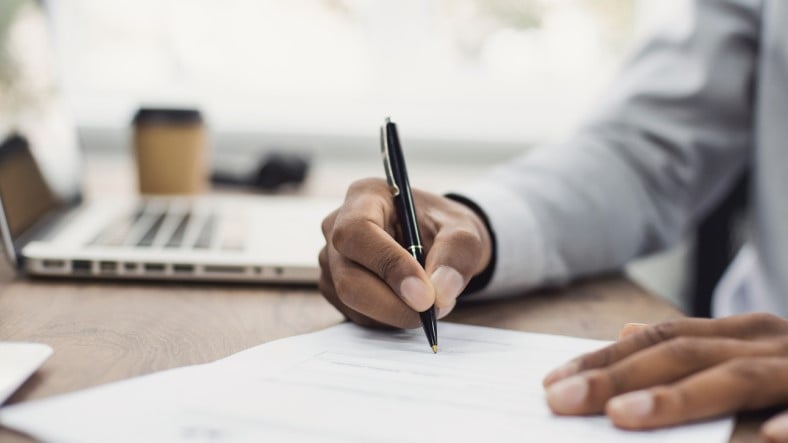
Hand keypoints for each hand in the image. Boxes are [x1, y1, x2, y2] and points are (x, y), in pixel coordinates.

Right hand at [318, 178, 491, 327]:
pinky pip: (356, 315)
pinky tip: (407, 303)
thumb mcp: (464, 231)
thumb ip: (457, 254)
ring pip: (352, 302)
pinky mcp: (333, 287)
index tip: (425, 295)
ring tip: (428, 300)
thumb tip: (440, 292)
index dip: (389, 265)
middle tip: (433, 311)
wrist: (434, 241)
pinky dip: (388, 319)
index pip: (358, 232)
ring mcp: (330, 259)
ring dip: (395, 312)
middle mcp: (336, 226)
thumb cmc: (443, 228)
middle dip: (393, 304)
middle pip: (348, 277)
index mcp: (364, 197)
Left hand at [542, 313, 787, 441]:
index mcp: (743, 334)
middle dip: (618, 377)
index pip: (659, 340)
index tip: (553, 383)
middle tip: (561, 400)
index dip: (604, 360)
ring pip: (736, 379)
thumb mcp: (747, 354)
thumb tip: (627, 329)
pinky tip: (764, 438)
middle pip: (682, 355)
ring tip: (621, 416)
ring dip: (677, 398)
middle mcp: (769, 343)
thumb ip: (691, 347)